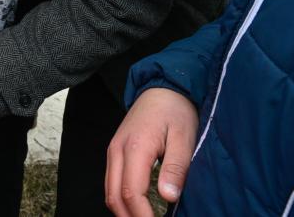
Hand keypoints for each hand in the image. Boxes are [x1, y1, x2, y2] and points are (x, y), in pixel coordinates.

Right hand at [105, 88, 197, 216]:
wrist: (162, 88)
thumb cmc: (175, 111)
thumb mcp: (184, 138)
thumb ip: (176, 168)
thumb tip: (169, 197)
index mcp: (135, 147)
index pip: (131, 192)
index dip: (143, 216)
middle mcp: (117, 150)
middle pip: (114, 196)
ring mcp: (113, 150)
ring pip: (109, 191)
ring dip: (123, 211)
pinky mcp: (115, 151)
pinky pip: (111, 182)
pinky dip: (121, 199)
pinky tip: (138, 207)